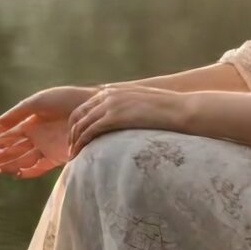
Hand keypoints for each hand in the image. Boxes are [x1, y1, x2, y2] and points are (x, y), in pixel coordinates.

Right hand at [0, 85, 94, 178]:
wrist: (94, 108)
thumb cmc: (66, 100)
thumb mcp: (37, 102)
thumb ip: (14, 115)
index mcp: (29, 122)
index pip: (5, 136)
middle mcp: (36, 137)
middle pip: (10, 150)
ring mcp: (46, 148)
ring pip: (21, 159)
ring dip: (5, 165)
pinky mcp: (58, 157)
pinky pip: (38, 167)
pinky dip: (26, 171)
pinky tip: (13, 173)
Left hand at [65, 83, 188, 153]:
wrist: (180, 110)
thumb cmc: (167, 111)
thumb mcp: (143, 104)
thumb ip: (129, 109)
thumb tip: (127, 121)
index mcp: (113, 91)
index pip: (85, 107)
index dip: (78, 124)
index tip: (76, 139)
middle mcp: (108, 95)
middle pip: (78, 115)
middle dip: (72, 134)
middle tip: (70, 150)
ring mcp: (110, 104)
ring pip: (81, 124)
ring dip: (74, 142)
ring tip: (73, 158)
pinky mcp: (114, 116)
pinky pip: (90, 131)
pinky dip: (81, 144)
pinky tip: (80, 155)